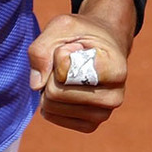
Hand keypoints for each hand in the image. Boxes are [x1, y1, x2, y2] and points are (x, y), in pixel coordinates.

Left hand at [27, 0, 135, 133]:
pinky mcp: (90, 125)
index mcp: (116, 69)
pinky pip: (53, 116)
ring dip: (49, 85)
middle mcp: (114, 97)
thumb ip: (42, 48)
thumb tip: (36, 85)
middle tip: (68, 60)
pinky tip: (65, 87)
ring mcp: (103, 114)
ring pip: (51, 106)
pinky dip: (50, 99)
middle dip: (51, 73)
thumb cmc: (82, 34)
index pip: (69, 73)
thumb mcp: (62, 26)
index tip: (76, 46)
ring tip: (67, 73)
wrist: (100, 47)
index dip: (60, 56)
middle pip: (55, 93)